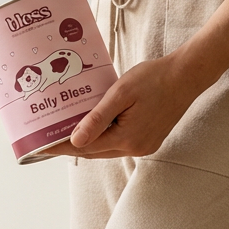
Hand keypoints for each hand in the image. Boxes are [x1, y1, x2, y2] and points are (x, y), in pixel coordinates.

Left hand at [46, 54, 210, 159]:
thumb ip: (97, 118)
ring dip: (88, 142)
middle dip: (72, 145)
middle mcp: (136, 148)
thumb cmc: (154, 79)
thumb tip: (75, 141)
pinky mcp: (149, 141)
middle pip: (94, 152)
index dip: (61, 146)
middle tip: (49, 137)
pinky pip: (119, 144)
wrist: (186, 76)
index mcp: (127, 138)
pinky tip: (93, 126)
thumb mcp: (121, 93)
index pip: (85, 147)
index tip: (42, 146)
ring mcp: (144, 146)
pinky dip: (104, 138)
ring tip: (66, 131)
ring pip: (106, 149)